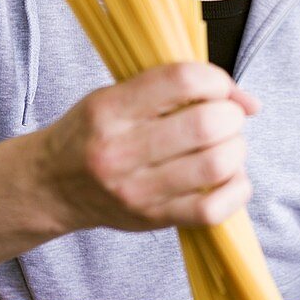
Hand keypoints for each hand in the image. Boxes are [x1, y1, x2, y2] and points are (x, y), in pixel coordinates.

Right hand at [40, 62, 259, 235]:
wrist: (52, 186)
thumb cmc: (92, 134)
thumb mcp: (115, 95)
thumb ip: (174, 90)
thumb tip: (248, 102)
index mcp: (110, 110)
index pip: (182, 81)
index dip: (215, 80)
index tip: (217, 88)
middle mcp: (121, 151)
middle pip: (206, 125)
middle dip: (231, 116)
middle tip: (225, 118)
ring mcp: (137, 190)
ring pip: (216, 165)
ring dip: (236, 150)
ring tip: (226, 146)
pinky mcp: (153, 219)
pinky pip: (213, 209)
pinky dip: (236, 189)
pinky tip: (230, 177)